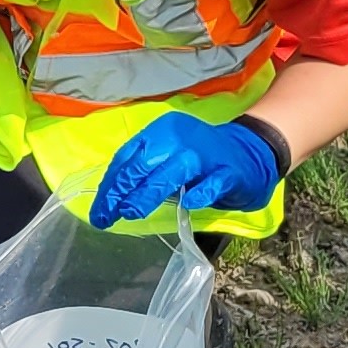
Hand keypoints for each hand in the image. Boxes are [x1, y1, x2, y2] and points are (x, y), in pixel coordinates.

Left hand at [90, 111, 283, 226]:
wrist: (249, 152)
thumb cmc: (199, 159)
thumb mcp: (168, 156)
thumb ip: (144, 170)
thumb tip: (112, 197)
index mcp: (161, 131)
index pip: (128, 157)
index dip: (111, 184)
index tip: (99, 209)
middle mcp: (180, 138)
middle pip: (145, 163)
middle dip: (122, 191)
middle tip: (108, 216)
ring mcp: (205, 154)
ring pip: (172, 173)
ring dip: (149, 193)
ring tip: (131, 213)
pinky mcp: (229, 171)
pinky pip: (211, 183)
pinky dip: (199, 193)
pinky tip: (189, 204)